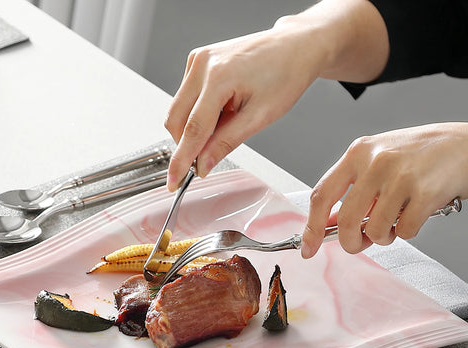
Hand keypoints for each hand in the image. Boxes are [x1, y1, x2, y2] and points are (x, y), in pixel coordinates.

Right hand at [162, 0, 389, 189]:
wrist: (294, 47)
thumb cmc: (284, 75)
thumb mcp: (259, 117)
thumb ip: (226, 142)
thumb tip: (203, 164)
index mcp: (219, 77)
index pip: (192, 129)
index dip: (181, 160)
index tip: (173, 181)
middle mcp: (202, 65)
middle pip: (176, 120)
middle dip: (187, 144)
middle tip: (207, 157)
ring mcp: (197, 60)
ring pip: (178, 110)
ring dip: (194, 128)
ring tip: (226, 122)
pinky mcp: (197, 61)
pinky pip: (185, 98)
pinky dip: (197, 113)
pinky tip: (221, 109)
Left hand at [300, 123, 467, 257]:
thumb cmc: (423, 157)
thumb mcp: (381, 160)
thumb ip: (354, 189)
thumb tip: (327, 225)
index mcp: (359, 152)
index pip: (322, 195)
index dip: (312, 228)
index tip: (308, 249)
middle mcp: (377, 161)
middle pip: (345, 221)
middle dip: (351, 242)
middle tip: (361, 243)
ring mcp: (401, 176)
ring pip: (375, 231)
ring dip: (384, 237)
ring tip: (398, 220)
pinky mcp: (425, 192)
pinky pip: (404, 232)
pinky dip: (409, 232)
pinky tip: (418, 213)